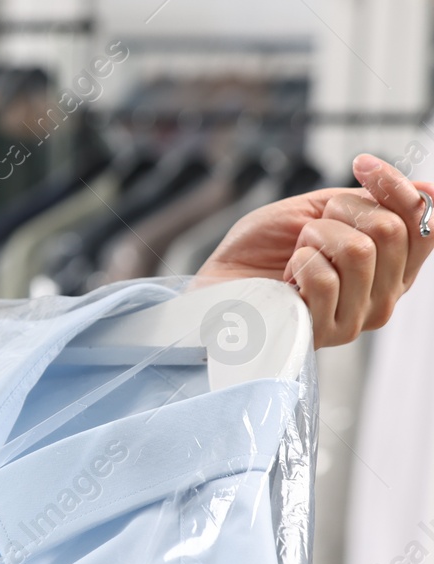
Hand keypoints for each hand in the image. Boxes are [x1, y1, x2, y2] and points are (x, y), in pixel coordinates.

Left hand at [196, 154, 433, 347]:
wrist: (219, 283)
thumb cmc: (263, 250)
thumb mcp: (319, 211)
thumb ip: (370, 201)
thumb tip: (429, 188)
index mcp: (394, 267)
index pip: (426, 222)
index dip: (396, 186)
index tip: (360, 163)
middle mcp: (385, 296)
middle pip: (392, 231)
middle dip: (341, 213)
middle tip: (311, 228)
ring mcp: (357, 319)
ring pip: (359, 252)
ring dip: (315, 238)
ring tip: (295, 254)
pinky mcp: (325, 333)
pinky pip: (324, 279)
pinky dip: (298, 264)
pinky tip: (285, 280)